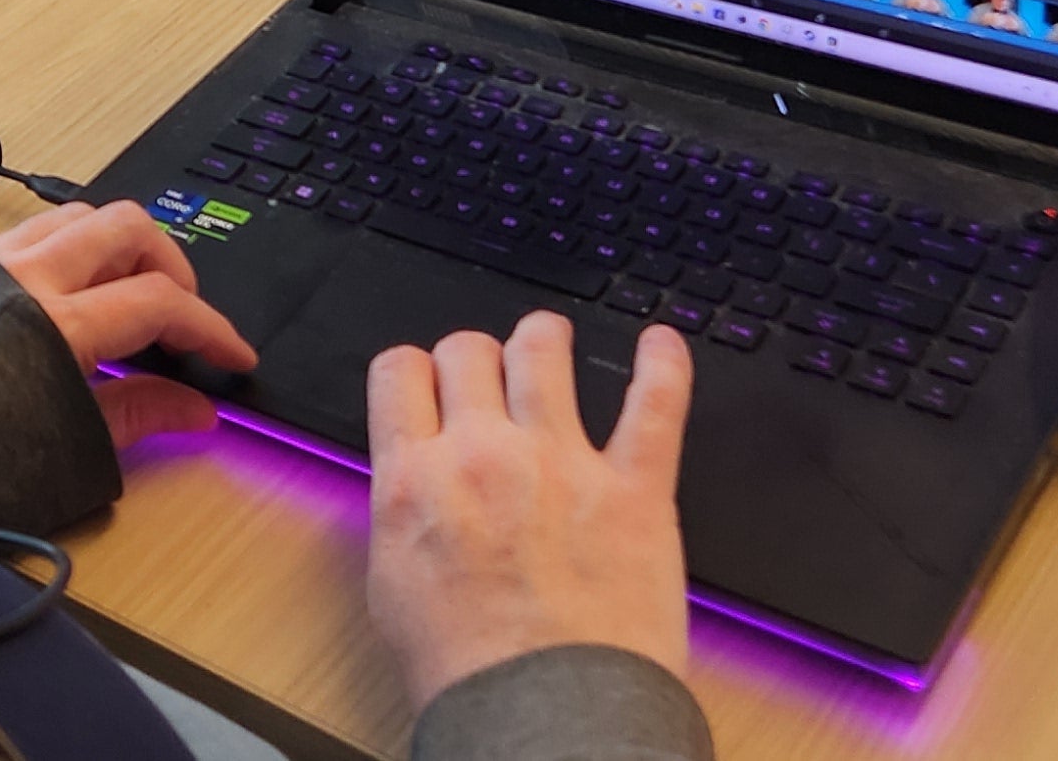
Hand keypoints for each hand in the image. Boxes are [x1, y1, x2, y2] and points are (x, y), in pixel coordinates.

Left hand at [0, 201, 262, 450]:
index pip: (162, 302)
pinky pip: (36, 230)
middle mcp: (29, 276)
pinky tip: (72, 293)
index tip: (234, 357)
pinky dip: (73, 247)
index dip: (211, 329)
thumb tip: (198, 408)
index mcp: (59, 324)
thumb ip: (136, 417)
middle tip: (181, 318)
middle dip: (171, 266)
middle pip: (128, 228)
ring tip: (130, 299)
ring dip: (120, 247)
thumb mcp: (58, 453)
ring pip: (81, 217)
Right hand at [365, 311, 693, 709]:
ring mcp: (563, 463)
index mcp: (415, 477)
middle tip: (487, 379)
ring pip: (545, 349)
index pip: (399, 371)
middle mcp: (484, 453)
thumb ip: (403, 512)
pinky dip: (664, 363)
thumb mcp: (393, 585)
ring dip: (544, 339)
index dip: (413, 369)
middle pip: (468, 349)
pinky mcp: (634, 488)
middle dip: (473, 357)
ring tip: (551, 345)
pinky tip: (661, 343)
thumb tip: (412, 478)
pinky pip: (656, 402)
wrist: (541, 717)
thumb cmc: (468, 673)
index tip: (428, 381)